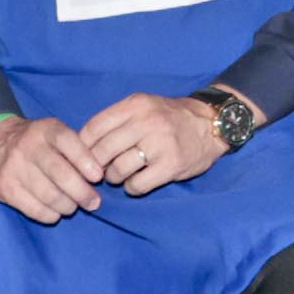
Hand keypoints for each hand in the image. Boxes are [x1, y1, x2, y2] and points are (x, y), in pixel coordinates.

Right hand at [0, 113, 103, 219]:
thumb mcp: (53, 133)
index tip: (98, 177)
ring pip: (49, 195)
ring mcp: (14, 168)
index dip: (86, 161)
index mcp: (46, 130)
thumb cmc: (36, 141)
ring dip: (67, 206)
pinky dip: (50, 214)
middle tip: (93, 202)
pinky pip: (34, 209)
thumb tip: (99, 174)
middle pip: (61, 174)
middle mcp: (29, 147)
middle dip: (82, 193)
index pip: (69, 143)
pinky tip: (56, 211)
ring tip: (73, 206)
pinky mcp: (5, 188)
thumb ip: (74, 149)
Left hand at [74, 92, 227, 192]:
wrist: (211, 125)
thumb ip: (116, 121)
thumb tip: (83, 146)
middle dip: (96, 166)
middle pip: (102, 151)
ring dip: (114, 178)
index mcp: (135, 105)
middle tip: (101, 170)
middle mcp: (147, 122)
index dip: (83, 147)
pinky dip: (132, 188)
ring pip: (117, 170)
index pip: (94, 128)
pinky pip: (136, 185)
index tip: (85, 157)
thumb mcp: (143, 107)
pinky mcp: (171, 165)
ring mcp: (160, 144)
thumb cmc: (169, 118)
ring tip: (121, 175)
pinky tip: (137, 182)